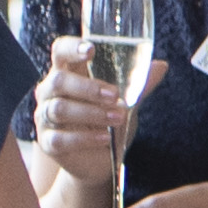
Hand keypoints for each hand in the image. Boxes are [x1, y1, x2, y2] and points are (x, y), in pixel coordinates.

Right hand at [29, 40, 142, 174]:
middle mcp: (50, 91)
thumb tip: (161, 66)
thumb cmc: (110, 122)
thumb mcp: (127, 102)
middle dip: (89, 88)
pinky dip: (84, 138)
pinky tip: (104, 138)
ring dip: (92, 113)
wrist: (102, 160)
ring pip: (59, 109)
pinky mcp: (47, 142)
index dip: (72, 47)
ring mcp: (45, 117)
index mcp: (69, 72)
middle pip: (59, 81)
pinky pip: (60, 138)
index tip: (90, 49)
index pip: (60, 51)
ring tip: (118, 118)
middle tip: (115, 96)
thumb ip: (139, 85)